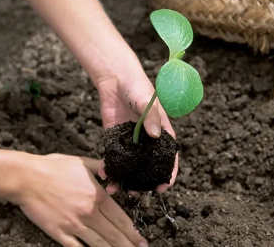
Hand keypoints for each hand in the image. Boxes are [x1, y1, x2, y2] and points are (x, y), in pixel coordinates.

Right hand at [12, 154, 146, 246]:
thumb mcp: (83, 162)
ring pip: (99, 244)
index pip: (121, 219)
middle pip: (114, 235)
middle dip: (128, 245)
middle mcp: (89, 212)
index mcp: (98, 196)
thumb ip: (102, 168)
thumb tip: (114, 170)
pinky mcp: (59, 232)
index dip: (133, 232)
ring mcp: (74, 224)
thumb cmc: (54, 167)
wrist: (27, 177)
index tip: (141, 240)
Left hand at [97, 71, 177, 193]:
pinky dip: (109, 167)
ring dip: (124, 179)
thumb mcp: (147, 101)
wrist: (116, 78)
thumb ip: (151, 117)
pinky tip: (104, 175)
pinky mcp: (115, 138)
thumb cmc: (137, 86)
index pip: (169, 157)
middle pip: (148, 166)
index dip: (168, 174)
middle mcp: (147, 140)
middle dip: (143, 183)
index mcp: (161, 132)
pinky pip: (113, 157)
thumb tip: (155, 135)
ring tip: (117, 190)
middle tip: (137, 194)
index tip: (163, 187)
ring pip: (129, 165)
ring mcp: (130, 141)